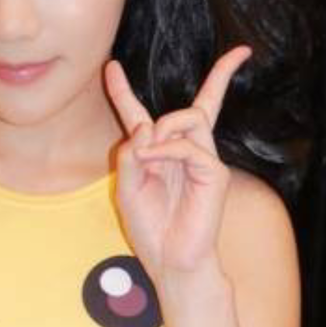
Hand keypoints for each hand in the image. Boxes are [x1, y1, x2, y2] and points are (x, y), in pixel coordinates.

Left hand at [104, 46, 251, 284]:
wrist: (170, 261)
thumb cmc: (150, 228)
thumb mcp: (126, 187)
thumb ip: (131, 154)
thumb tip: (148, 127)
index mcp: (157, 154)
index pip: (141, 114)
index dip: (122, 89)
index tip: (111, 65)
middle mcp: (184, 151)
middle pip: (201, 103)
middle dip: (214, 78)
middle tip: (192, 92)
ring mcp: (203, 160)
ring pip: (190, 116)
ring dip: (163, 129)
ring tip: (149, 155)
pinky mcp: (214, 173)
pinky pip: (189, 146)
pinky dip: (166, 151)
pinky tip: (152, 163)